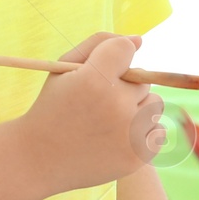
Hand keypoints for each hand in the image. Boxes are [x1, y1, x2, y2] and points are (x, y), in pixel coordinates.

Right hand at [16, 32, 165, 192]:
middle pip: (143, 79)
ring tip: (109, 121)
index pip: (125, 49)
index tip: (98, 73)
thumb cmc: (54, 107)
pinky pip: (158, 132)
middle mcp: (116, 105)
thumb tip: (139, 40)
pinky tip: (117, 138)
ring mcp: (129, 134)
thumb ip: (100, 44)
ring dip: (137, 109)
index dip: (112, 58)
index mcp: (94, 79)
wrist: (40, 159)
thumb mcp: (64, 68)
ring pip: (155, 104)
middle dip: (124, 87)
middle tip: (98, 104)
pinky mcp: (138, 156)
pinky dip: (142, 133)